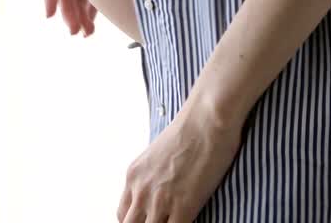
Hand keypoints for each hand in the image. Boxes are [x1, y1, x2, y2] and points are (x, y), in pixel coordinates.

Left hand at [116, 104, 242, 221]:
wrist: (207, 118)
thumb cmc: (192, 128)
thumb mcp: (159, 153)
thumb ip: (154, 174)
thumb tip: (165, 186)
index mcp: (133, 175)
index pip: (123, 215)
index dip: (136, 222)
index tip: (149, 221)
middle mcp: (141, 189)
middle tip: (161, 221)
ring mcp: (160, 200)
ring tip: (173, 220)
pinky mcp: (184, 206)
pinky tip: (190, 220)